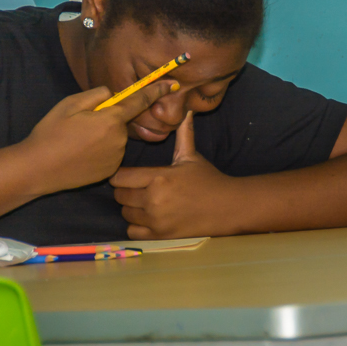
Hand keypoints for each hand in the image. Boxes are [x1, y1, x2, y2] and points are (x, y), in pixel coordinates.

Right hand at [21, 80, 176, 195]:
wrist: (38, 169)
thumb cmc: (50, 133)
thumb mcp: (70, 104)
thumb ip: (96, 95)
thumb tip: (112, 94)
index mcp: (111, 120)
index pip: (139, 100)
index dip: (156, 90)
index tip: (171, 83)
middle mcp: (119, 140)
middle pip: (121, 121)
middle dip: (108, 119)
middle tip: (80, 125)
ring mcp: (116, 157)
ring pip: (116, 138)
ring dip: (104, 135)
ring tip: (77, 141)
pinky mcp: (110, 171)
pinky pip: (111, 153)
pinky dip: (101, 151)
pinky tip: (81, 154)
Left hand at [111, 112, 238, 238]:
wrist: (228, 207)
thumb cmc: (208, 180)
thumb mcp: (192, 156)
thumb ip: (183, 135)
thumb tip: (186, 110)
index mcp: (159, 177)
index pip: (120, 177)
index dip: (119, 175)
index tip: (126, 175)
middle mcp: (154, 199)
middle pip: (120, 196)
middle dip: (124, 191)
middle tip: (135, 189)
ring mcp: (156, 220)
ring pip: (125, 214)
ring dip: (131, 209)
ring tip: (142, 203)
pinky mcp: (160, 235)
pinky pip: (132, 232)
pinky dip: (137, 226)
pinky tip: (146, 219)